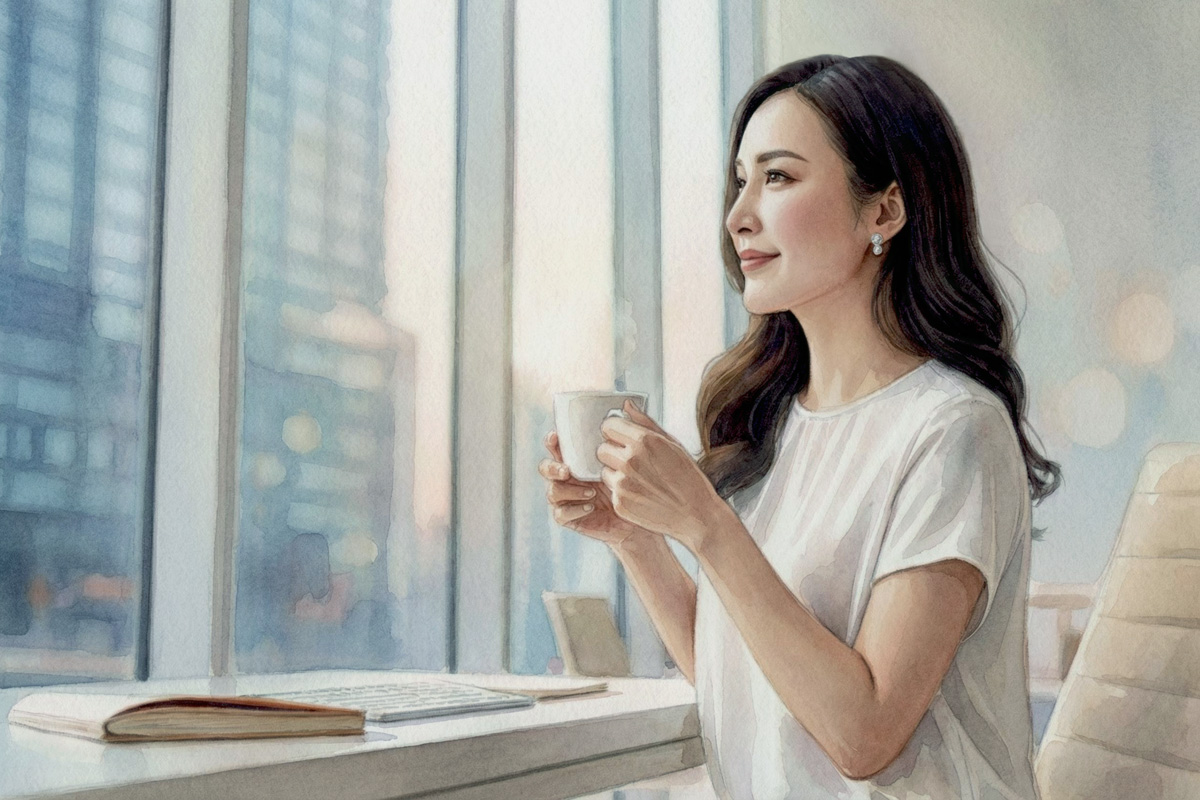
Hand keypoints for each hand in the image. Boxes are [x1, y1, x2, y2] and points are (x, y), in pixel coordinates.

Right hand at [539, 430, 651, 548]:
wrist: (642, 519)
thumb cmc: (637, 484)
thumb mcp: (636, 455)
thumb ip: (631, 430)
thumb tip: (628, 403)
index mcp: (578, 461)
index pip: (558, 447)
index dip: (552, 441)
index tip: (556, 436)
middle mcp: (569, 478)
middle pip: (546, 468)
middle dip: (552, 467)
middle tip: (568, 471)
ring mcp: (568, 498)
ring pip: (552, 492)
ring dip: (569, 490)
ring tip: (591, 492)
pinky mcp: (571, 518)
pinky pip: (560, 514)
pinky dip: (573, 509)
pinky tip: (590, 507)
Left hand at [596, 400, 730, 550]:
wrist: (696, 514)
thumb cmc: (687, 476)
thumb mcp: (672, 444)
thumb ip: (645, 423)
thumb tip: (626, 405)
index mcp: (644, 441)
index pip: (608, 426)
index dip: (614, 432)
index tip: (621, 438)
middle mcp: (630, 460)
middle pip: (601, 449)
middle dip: (612, 453)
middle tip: (629, 461)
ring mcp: (623, 483)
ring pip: (604, 471)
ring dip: (615, 473)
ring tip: (639, 480)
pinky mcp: (620, 503)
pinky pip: (611, 491)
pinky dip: (621, 492)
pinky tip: (641, 495)